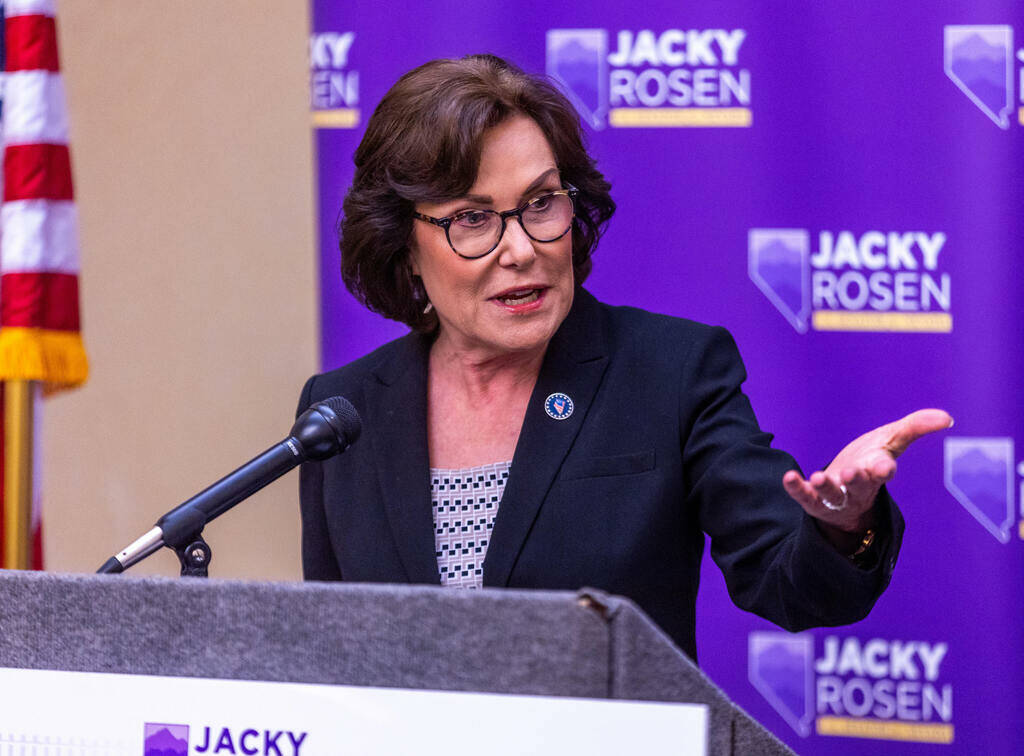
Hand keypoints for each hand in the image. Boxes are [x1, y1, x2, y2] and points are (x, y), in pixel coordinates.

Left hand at [782, 409, 953, 540]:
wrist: (845, 487)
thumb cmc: (870, 460)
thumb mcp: (891, 440)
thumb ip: (915, 427)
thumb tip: (946, 417)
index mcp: (877, 471)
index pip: (883, 471)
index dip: (883, 470)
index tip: (885, 468)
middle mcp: (858, 487)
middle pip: (859, 486)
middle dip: (856, 480)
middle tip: (851, 474)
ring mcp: (837, 496)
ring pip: (833, 494)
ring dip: (826, 486)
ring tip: (818, 477)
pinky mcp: (814, 501)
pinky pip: (805, 497)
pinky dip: (796, 489)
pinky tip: (788, 478)